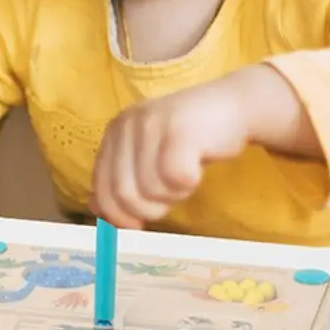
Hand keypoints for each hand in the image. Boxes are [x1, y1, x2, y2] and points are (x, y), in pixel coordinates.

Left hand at [91, 74, 252, 228]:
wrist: (233, 107)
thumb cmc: (190, 141)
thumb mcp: (148, 158)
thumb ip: (122, 179)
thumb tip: (96, 209)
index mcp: (114, 132)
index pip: (100, 188)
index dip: (118, 214)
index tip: (138, 222)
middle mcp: (126, 124)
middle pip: (123, 195)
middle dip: (149, 209)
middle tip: (169, 196)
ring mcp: (151, 124)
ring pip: (150, 191)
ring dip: (174, 195)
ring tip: (185, 174)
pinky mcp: (180, 130)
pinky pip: (176, 180)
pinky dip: (189, 184)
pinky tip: (196, 167)